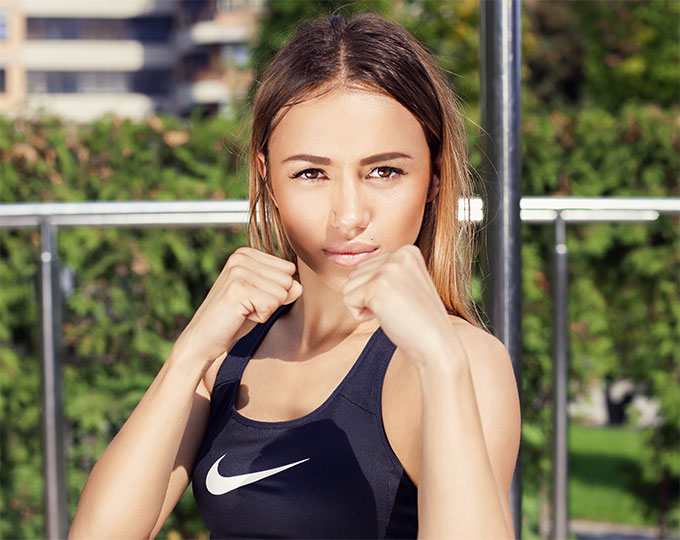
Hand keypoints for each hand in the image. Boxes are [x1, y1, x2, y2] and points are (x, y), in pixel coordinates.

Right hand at [171, 247, 301, 367]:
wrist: (203, 340)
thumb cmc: (234, 319)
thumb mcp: (264, 299)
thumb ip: (283, 289)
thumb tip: (299, 287)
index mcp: (245, 253)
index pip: (288, 269)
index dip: (275, 290)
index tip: (252, 298)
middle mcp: (241, 257)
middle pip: (287, 280)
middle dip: (273, 300)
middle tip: (247, 307)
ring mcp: (238, 271)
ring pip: (282, 292)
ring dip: (266, 309)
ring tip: (244, 311)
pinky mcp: (238, 289)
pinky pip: (272, 304)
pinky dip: (261, 317)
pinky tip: (241, 316)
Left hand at [342, 245, 454, 367]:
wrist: (436, 345)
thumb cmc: (418, 321)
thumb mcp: (406, 284)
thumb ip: (386, 272)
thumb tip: (351, 274)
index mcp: (408, 251)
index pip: (367, 266)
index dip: (378, 291)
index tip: (402, 301)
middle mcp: (399, 254)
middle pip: (355, 274)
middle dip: (368, 296)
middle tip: (396, 309)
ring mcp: (388, 269)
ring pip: (348, 286)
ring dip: (364, 305)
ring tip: (391, 312)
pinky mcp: (377, 286)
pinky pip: (348, 300)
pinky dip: (360, 315)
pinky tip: (386, 317)